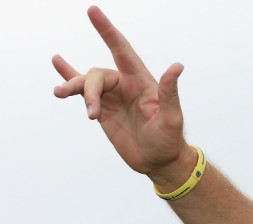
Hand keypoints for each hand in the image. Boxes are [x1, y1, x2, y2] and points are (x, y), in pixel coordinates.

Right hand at [52, 6, 192, 183]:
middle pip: (97, 75)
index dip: (107, 30)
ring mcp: (112, 96)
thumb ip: (170, 93)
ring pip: (85, 83)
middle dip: (89, 91)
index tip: (92, 11)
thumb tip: (177, 66)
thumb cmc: (169, 140)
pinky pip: (82, 90)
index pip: (122, 50)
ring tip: (58, 93)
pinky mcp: (102, 109)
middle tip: (92, 114)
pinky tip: (57, 62)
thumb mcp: (171, 118)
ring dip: (72, 88)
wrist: (159, 162)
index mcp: (142, 81)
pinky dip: (68, 77)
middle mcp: (125, 84)